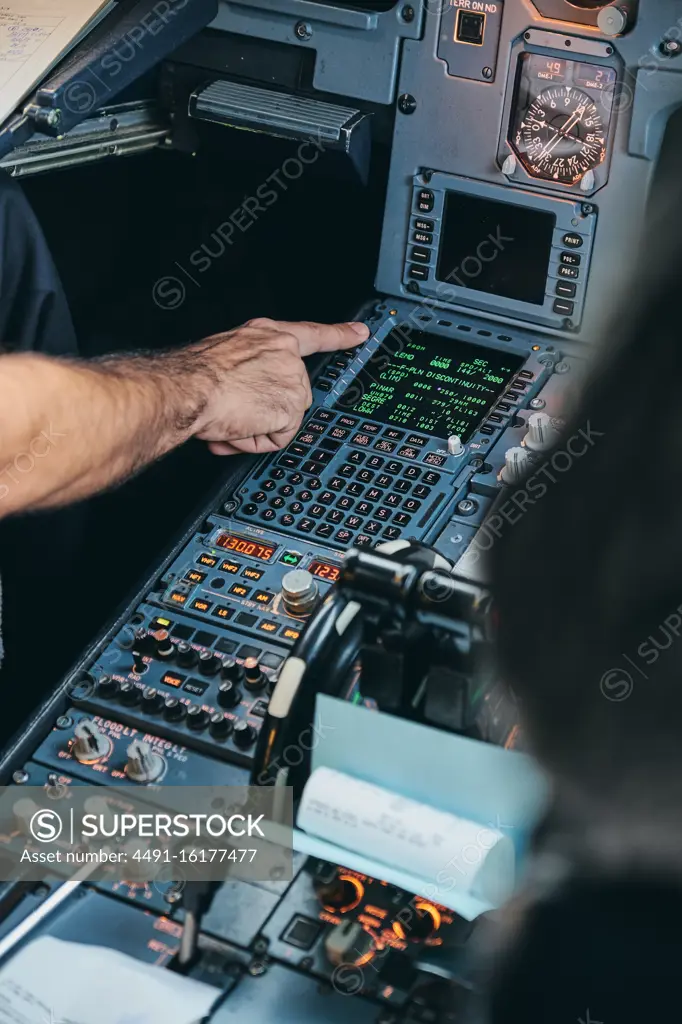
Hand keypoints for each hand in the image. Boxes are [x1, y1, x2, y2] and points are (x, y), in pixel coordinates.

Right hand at [191, 317, 368, 454]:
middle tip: (233, 410)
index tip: (360, 333)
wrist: (187, 388)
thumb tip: (244, 402)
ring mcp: (291, 379)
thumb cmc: (193, 376)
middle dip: (264, 412)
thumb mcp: (225, 358)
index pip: (311, 334)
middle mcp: (283, 352)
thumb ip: (247, 373)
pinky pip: (278, 439)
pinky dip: (256, 441)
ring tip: (229, 415)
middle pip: (291, 396)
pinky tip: (238, 426)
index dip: (340, 335)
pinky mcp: (292, 405)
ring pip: (283, 419)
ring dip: (255, 427)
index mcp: (266, 336)